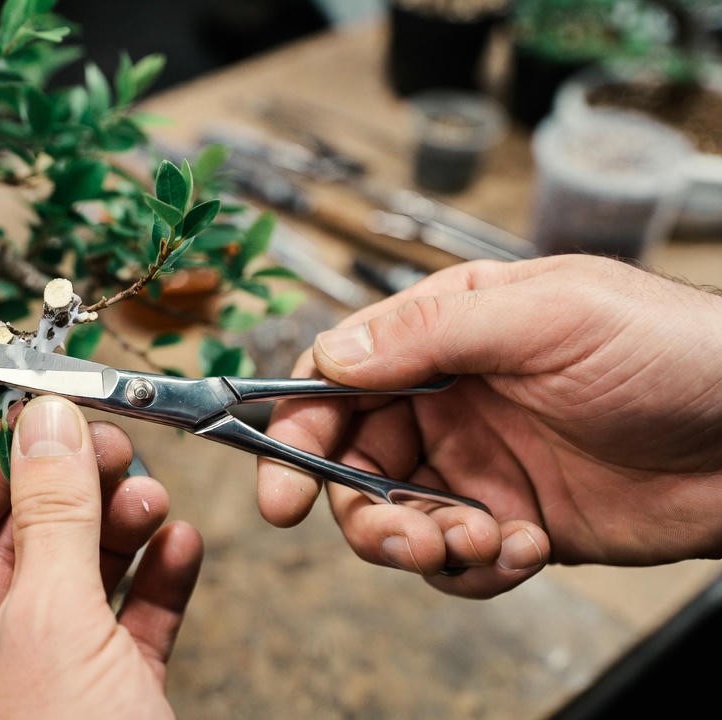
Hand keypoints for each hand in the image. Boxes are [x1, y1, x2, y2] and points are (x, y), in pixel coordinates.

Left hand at [0, 395, 203, 718]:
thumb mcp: (50, 626)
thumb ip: (51, 515)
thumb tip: (47, 422)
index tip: (36, 412)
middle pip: (14, 548)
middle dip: (67, 492)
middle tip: (109, 443)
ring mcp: (38, 690)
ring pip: (75, 584)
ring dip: (117, 532)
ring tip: (151, 495)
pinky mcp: (104, 708)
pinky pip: (123, 631)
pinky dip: (153, 586)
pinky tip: (177, 548)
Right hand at [258, 254, 721, 597]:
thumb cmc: (672, 352)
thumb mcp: (550, 318)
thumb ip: (431, 333)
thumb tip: (332, 355)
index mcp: (447, 336)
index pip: (340, 378)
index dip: (300, 427)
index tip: (284, 482)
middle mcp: (450, 401)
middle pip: (353, 460)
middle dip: (356, 508)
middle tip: (392, 537)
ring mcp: (480, 466)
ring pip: (396, 517)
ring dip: (416, 543)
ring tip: (476, 543)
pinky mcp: (515, 524)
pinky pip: (459, 561)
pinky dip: (477, 569)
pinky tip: (530, 548)